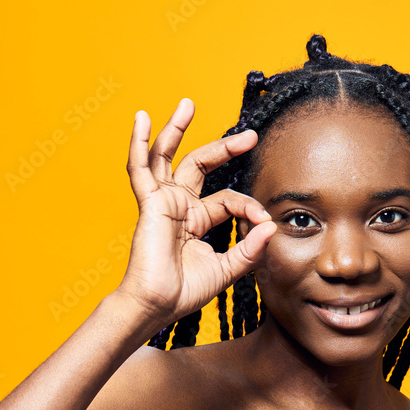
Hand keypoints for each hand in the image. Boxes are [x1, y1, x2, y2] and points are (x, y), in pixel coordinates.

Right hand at [113, 99, 275, 330]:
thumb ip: (249, 249)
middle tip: (250, 137)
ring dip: (176, 129)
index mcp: (197, 220)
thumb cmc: (185, 292)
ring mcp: (163, 201)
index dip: (249, 207)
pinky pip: (140, 168)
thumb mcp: (227, 269)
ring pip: (168, 156)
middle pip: (201, 165)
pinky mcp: (149, 203)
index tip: (263, 221)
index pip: (229, 199)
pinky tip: (141, 119)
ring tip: (187, 104)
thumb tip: (271, 225)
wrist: (158, 305)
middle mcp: (180, 205)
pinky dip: (139, 143)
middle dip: (225, 148)